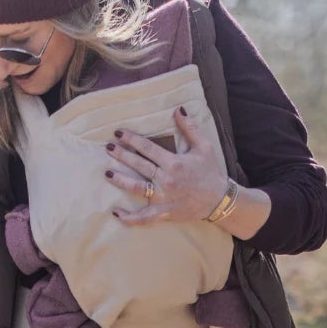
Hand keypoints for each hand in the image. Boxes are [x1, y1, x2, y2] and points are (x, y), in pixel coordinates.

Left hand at [103, 108, 228, 224]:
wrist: (219, 200)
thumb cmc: (211, 172)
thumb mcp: (204, 146)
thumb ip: (190, 128)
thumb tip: (178, 109)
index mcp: (173, 163)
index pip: (147, 148)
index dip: (132, 139)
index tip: (118, 133)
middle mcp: (166, 179)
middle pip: (138, 165)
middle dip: (121, 155)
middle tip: (108, 147)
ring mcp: (163, 197)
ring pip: (136, 188)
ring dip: (120, 180)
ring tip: (107, 173)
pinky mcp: (164, 212)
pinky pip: (144, 217)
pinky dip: (130, 218)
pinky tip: (116, 213)